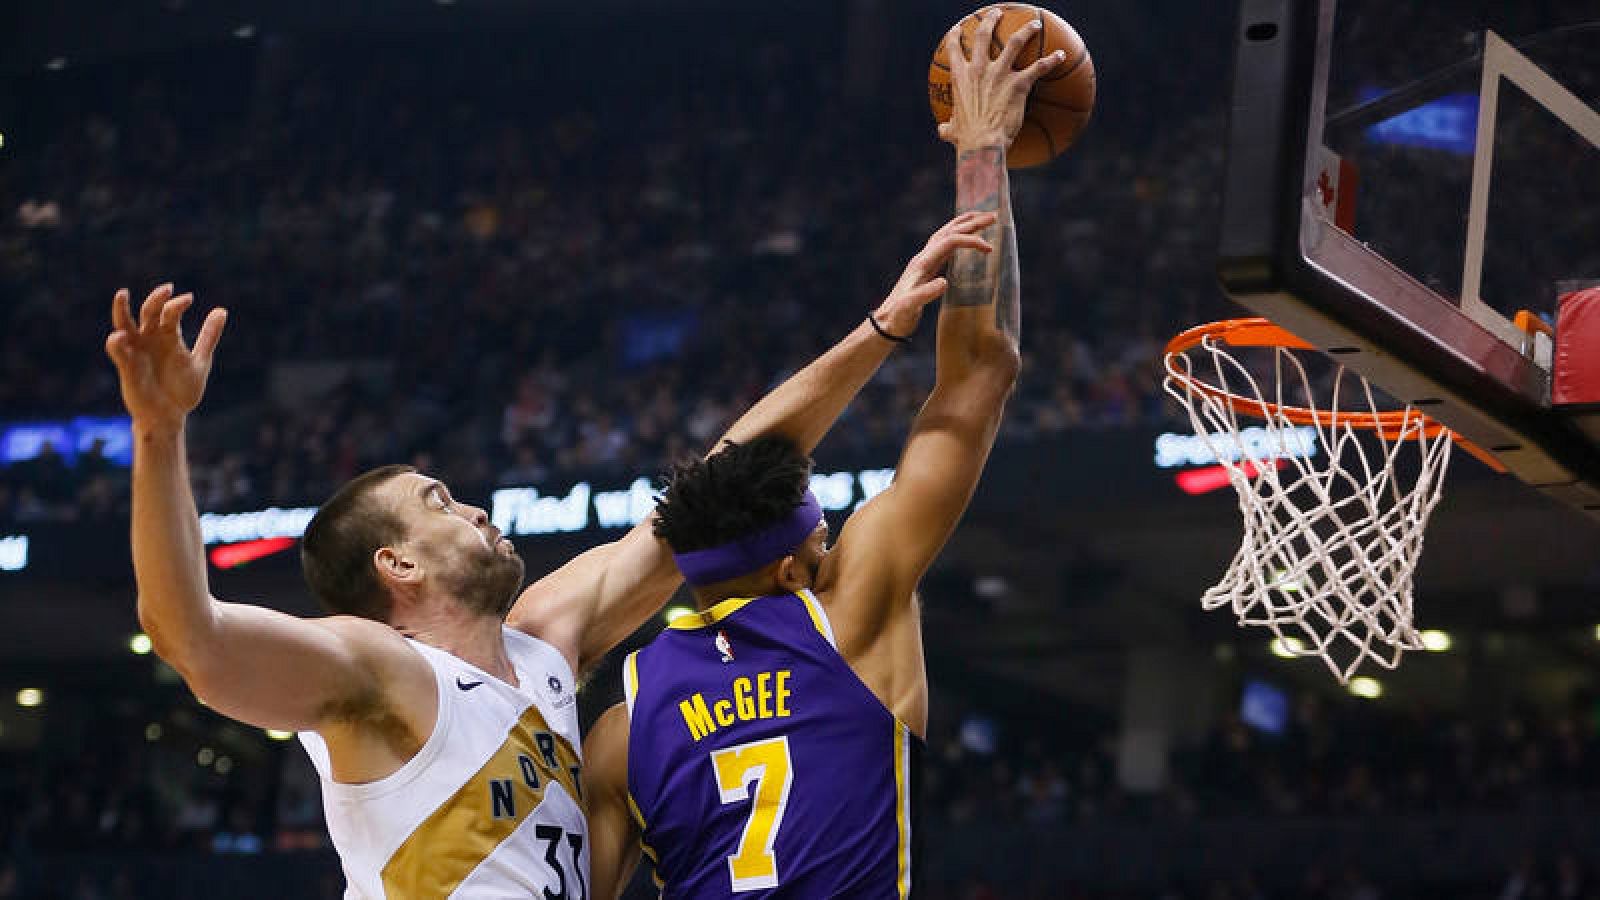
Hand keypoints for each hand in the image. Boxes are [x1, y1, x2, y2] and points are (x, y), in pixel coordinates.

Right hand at [104, 284, 228, 430]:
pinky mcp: (127, 367)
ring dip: (121, 310)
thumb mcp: (200, 361)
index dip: (177, 304)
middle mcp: (150, 339)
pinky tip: (120, 336)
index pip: (169, 312)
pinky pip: (118, 352)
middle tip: (168, 288)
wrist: (171, 415)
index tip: (188, 298)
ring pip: (124, 324)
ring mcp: (136, 351)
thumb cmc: (183, 389)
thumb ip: (208, 336)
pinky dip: (117, 343)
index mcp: (167, 336)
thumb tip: (222, 310)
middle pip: (148, 312)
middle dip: (156, 299)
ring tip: (122, 294)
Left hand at [873, 211, 996, 335]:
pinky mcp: (925, 269)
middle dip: (971, 223)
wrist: (885, 323)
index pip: (950, 242)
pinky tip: (963, 241)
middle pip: (949, 231)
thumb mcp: (910, 307)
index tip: (990, 249)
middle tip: (994, 217)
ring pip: (945, 235)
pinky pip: (943, 247)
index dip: (970, 241)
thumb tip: (944, 282)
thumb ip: (925, 294)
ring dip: (963, 225)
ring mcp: (923, 262)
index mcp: (922, 264)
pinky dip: (956, 238)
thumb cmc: (898, 317)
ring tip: (980, 219)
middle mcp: (922, 258)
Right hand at [938, 9, 1065, 150]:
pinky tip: (1061, 56)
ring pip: (1015, 42)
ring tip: (1034, 24)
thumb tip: (943, 130)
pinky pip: (1039, 67)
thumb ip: (948, 126)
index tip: (959, 29)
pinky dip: (1052, 60)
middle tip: (996, 14)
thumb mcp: (952, 130)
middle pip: (984, 35)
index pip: (954, 49)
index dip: (956, 36)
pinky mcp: (1019, 83)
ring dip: (1026, 30)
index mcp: (961, 78)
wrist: (983, 143)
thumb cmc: (967, 139)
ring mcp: (1000, 74)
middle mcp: (979, 69)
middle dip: (991, 20)